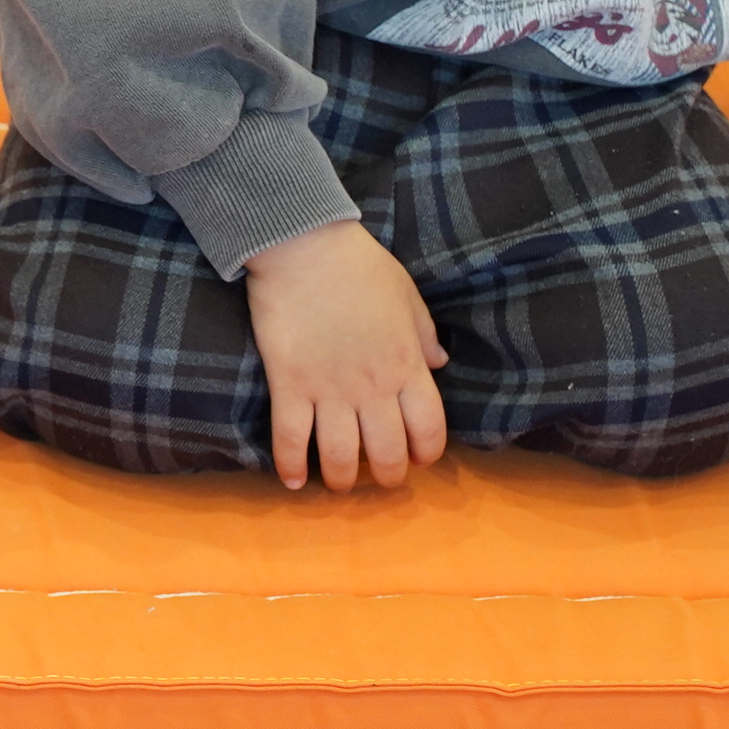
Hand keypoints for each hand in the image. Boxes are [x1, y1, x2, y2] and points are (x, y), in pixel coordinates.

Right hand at [244, 218, 447, 490]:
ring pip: (341, 457)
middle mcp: (372, 388)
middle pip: (387, 454)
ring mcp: (329, 390)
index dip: (425, 453)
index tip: (417, 457)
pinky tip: (293, 480)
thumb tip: (439, 364)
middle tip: (378, 477)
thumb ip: (423, 335)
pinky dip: (291, 466)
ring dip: (343, 480)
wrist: (303, 245)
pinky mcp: (289, 384)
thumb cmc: (358, 264)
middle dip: (387, 476)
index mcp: (406, 366)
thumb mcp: (406, 295)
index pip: (428, 430)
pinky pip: (290, 437)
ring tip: (338, 483)